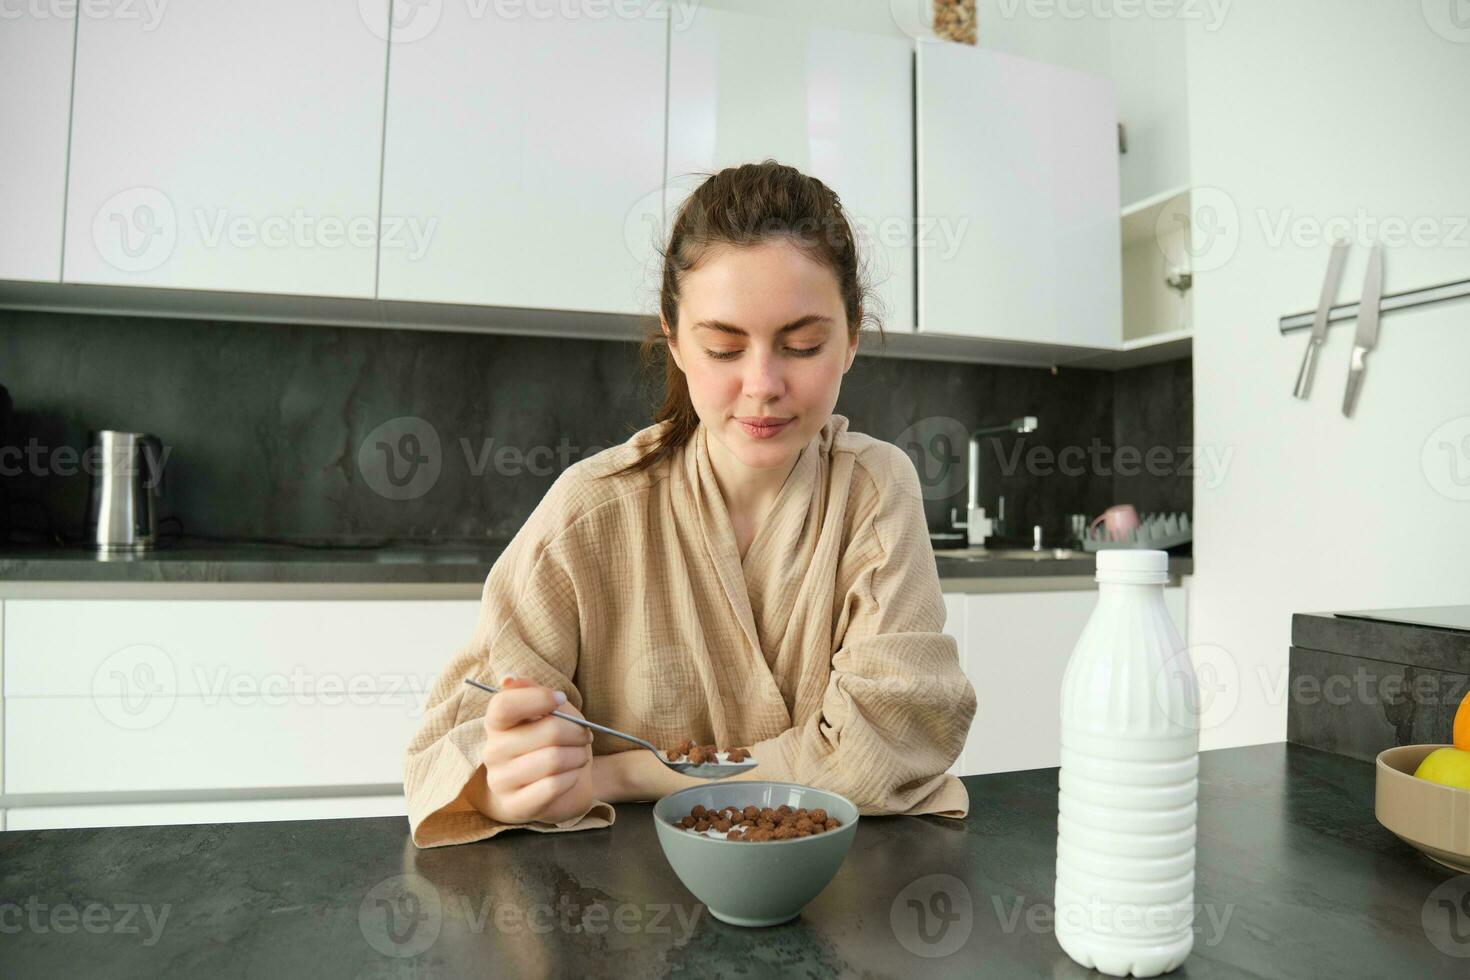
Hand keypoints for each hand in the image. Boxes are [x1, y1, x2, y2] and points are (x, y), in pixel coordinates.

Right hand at [475, 676, 597, 824]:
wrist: (556, 787)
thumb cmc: (552, 744)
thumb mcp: (551, 712)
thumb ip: (534, 693)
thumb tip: (509, 679)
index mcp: (496, 723)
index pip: (504, 704)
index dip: (538, 698)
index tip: (560, 700)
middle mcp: (492, 751)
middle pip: (547, 731)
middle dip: (577, 732)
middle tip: (584, 736)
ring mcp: (500, 781)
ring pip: (553, 759)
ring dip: (578, 756)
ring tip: (579, 756)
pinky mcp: (515, 806)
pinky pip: (553, 786)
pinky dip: (572, 777)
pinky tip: (571, 775)